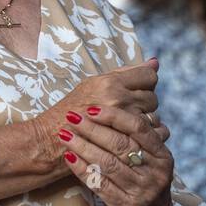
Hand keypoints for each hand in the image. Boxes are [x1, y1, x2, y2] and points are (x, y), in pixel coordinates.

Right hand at [16, 60, 161, 199]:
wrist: (51, 140)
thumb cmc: (71, 110)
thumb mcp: (93, 84)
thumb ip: (125, 73)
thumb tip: (155, 62)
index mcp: (110, 82)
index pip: (148, 76)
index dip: (146, 83)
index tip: (137, 90)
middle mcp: (118, 100)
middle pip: (153, 98)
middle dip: (145, 104)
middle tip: (129, 110)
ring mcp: (122, 123)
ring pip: (153, 118)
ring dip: (145, 121)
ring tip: (126, 125)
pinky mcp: (124, 143)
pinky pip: (150, 137)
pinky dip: (145, 138)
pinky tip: (132, 138)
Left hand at [57, 97, 174, 205]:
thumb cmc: (147, 184)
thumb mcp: (154, 162)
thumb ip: (140, 139)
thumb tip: (116, 104)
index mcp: (163, 156)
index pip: (138, 128)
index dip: (114, 116)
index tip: (92, 108)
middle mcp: (155, 173)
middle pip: (120, 144)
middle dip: (92, 128)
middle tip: (72, 117)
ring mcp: (141, 192)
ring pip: (107, 163)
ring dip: (83, 146)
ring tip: (65, 134)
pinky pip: (100, 184)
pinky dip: (82, 168)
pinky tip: (70, 157)